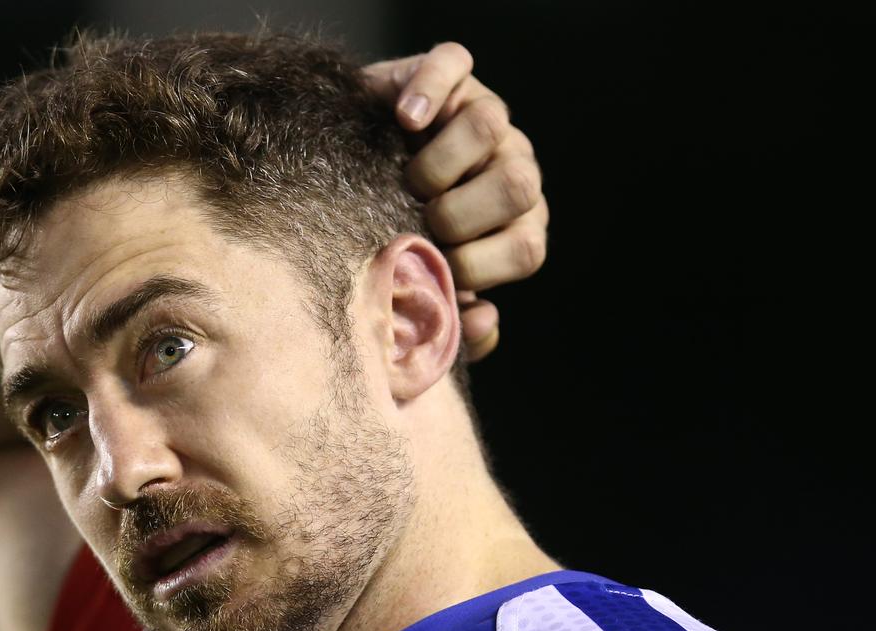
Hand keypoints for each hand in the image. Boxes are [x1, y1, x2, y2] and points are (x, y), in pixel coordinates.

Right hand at [363, 43, 549, 361]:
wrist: (347, 177)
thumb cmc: (390, 243)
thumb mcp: (420, 285)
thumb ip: (451, 320)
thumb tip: (482, 318)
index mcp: (518, 222)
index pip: (528, 248)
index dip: (474, 266)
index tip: (428, 268)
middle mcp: (512, 165)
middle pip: (518, 185)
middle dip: (455, 215)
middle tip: (414, 221)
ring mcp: (484, 114)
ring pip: (490, 124)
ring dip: (437, 163)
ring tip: (402, 179)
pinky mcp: (450, 75)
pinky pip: (451, 65)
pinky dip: (427, 91)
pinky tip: (402, 119)